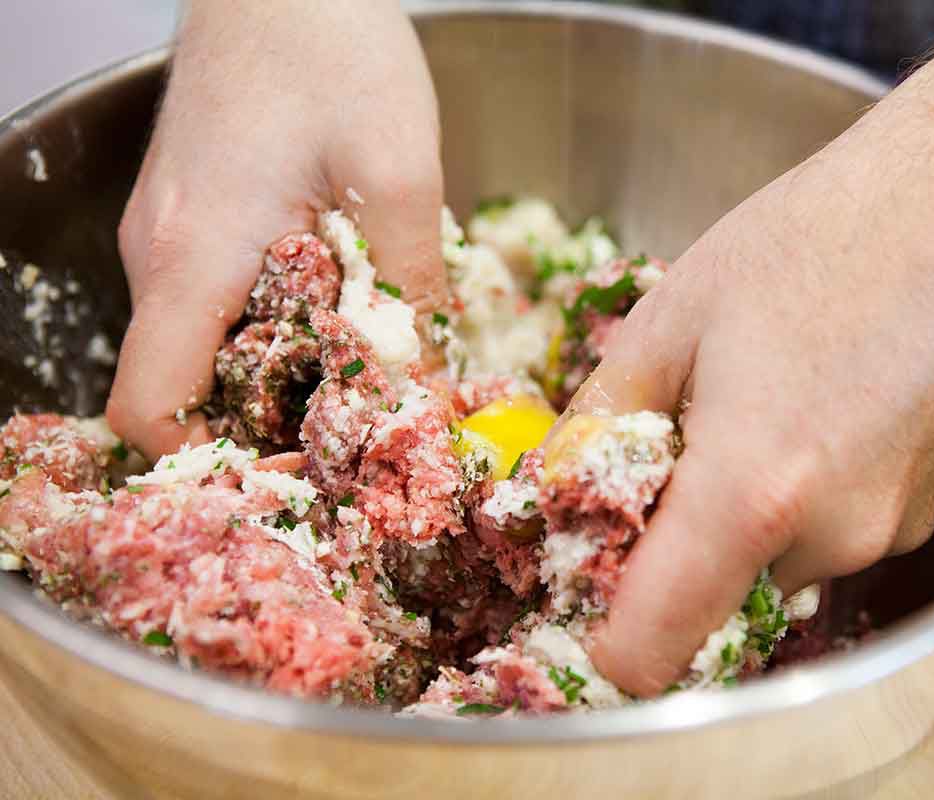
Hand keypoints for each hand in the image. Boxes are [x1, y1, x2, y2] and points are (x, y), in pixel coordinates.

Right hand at [108, 0, 443, 458]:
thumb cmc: (330, 47)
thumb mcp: (398, 174)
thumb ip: (410, 290)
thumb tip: (426, 387)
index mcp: (191, 260)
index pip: (150, 410)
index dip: (215, 460)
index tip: (301, 462)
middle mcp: (161, 258)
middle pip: (185, 388)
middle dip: (268, 423)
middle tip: (358, 426)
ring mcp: (171, 236)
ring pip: (207, 346)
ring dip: (280, 372)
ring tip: (362, 365)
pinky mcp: (196, 216)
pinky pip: (219, 301)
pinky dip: (274, 325)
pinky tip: (339, 305)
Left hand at [578, 0, 933, 694]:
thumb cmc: (811, 240)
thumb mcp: (669, 318)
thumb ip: (599, 423)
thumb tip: (557, 489)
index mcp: (747, 494)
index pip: (650, 652)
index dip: (603, 641)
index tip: (586, 591)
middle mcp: (828, 540)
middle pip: (712, 611)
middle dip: (673, 559)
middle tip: (664, 462)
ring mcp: (888, 535)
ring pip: (771, 573)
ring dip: (738, 528)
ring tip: (747, 417)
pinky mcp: (926, 516)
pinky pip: (829, 542)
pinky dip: (798, 507)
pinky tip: (808, 415)